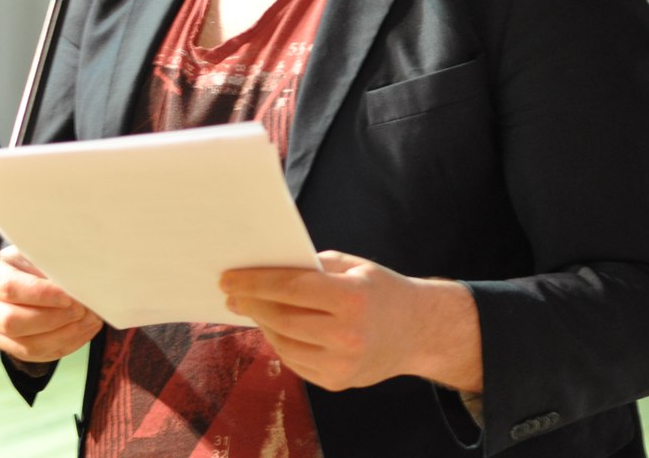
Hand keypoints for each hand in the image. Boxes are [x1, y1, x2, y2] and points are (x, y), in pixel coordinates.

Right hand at [0, 244, 102, 363]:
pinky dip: (68, 343)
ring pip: (28, 345)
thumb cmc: (35, 257)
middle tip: (81, 308)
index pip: (9, 288)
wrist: (30, 272)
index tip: (68, 296)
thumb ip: (50, 260)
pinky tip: (86, 328)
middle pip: (13, 322)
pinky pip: (40, 355)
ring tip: (90, 318)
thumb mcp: (38, 249)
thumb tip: (74, 274)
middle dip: (53, 318)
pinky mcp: (13, 348)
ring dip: (65, 333)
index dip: (41, 294)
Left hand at [219, 250, 480, 392]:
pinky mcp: (336, 382)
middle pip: (282, 318)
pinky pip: (295, 360)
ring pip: (284, 343)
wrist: (419, 330)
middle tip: (231, 292)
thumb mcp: (353, 266)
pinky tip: (272, 325)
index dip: (255, 283)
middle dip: (251, 303)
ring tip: (249, 306)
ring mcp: (341, 364)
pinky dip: (279, 341)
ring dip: (262, 323)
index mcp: (351, 299)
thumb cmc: (381, 290)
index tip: (229, 277)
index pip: (290, 289)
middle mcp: (347, 336)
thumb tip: (268, 267)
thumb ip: (313, 268)